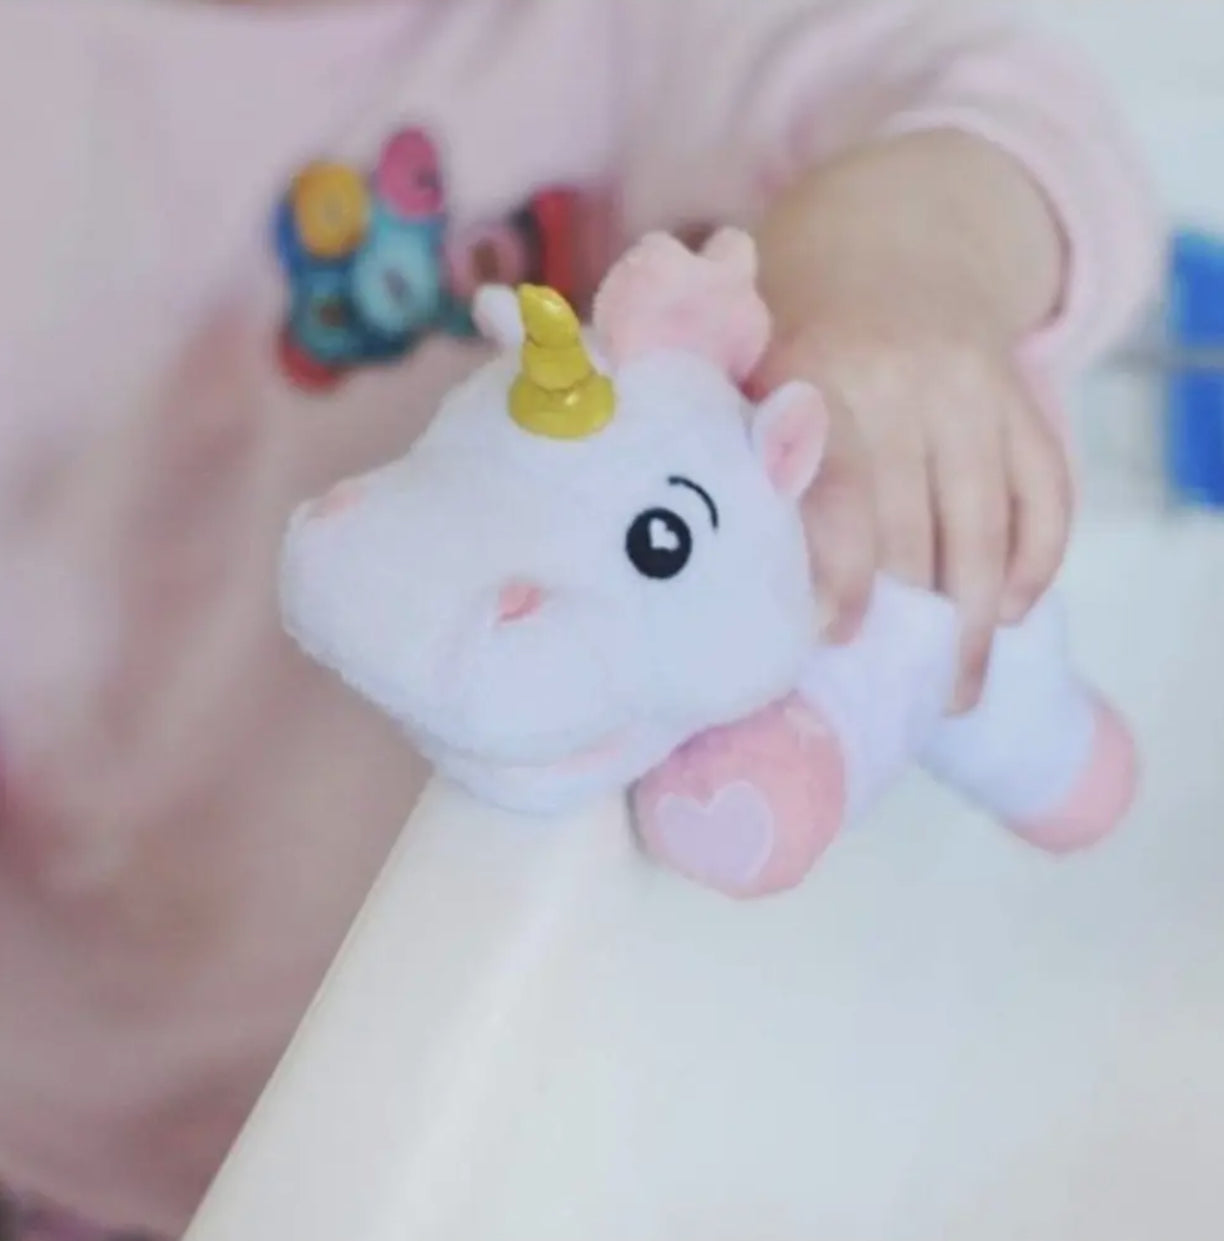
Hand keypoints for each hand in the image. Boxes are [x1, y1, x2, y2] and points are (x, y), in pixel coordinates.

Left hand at [754, 130, 1071, 712]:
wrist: (888, 251)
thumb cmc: (797, 342)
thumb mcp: (748, 368)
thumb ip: (729, 445)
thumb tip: (695, 565)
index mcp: (818, 377)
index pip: (839, 497)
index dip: (840, 577)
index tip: (833, 640)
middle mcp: (906, 381)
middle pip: (916, 532)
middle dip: (909, 625)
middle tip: (896, 697)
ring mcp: (976, 390)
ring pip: (986, 529)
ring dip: (976, 626)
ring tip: (957, 692)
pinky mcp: (1027, 398)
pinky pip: (1048, 495)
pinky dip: (1037, 563)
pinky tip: (1012, 613)